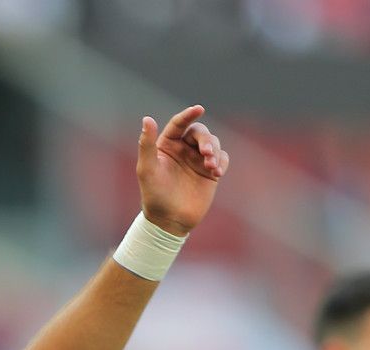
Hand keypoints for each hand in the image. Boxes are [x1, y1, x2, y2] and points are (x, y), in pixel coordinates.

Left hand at [136, 105, 228, 235]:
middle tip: (206, 153)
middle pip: (200, 132)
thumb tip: (147, 119)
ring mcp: (198, 160)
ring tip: (211, 167)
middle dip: (206, 140)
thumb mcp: (147, 169)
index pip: (179, 124)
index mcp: (167, 144)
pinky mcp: (210, 172)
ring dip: (215, 151)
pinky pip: (222, 158)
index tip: (198, 109)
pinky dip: (222, 162)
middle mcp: (183, 149)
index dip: (188, 115)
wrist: (170, 220)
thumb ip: (146, 144)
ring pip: (214, 143)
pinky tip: (217, 172)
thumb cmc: (154, 195)